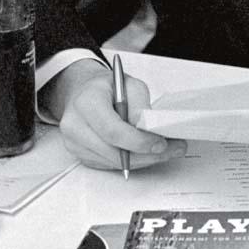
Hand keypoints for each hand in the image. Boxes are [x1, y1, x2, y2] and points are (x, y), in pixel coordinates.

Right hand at [41, 58, 185, 171]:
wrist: (83, 91)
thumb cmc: (105, 87)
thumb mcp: (128, 84)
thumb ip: (140, 105)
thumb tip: (152, 130)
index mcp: (86, 102)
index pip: (113, 131)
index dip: (139, 142)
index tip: (160, 144)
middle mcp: (75, 125)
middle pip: (114, 152)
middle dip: (147, 155)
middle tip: (173, 149)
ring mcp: (75, 144)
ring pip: (114, 163)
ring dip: (142, 160)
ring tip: (166, 151)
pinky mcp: (81, 156)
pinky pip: (110, 165)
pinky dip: (131, 161)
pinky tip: (146, 152)